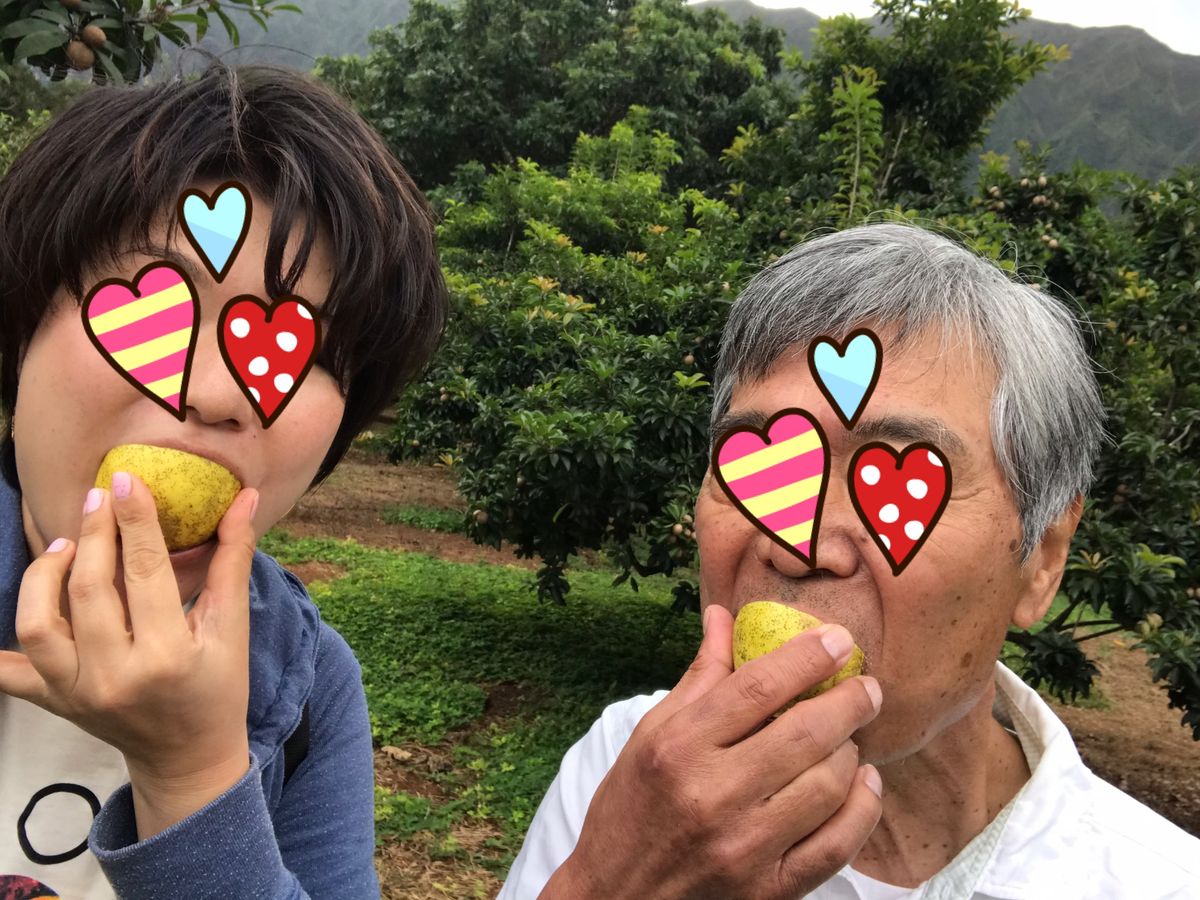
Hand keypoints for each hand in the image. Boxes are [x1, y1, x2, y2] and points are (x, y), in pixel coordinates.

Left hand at [0, 473, 259, 838]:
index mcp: (168, 655)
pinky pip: (10, 674)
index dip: (134, 520)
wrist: (189, 758)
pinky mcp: (56, 703)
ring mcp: (78, 693)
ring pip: (37, 623)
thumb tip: (243, 500)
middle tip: (98, 498)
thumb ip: (233, 561)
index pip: (145, 571)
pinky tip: (12, 608)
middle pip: (88, 588)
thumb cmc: (218, 690)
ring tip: (64, 548)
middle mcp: (117, 675)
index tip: (125, 480)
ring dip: (43, 575)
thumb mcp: (233, 629)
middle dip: (92, 533)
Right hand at [541, 605, 882, 899]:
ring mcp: (743, 848)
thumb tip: (723, 616)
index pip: (758, 687)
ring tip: (849, 738)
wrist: (614, 897)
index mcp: (678, 747)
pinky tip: (862, 784)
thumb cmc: (630, 808)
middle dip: (849, 701)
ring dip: (851, 751)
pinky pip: (837, 844)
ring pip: (828, 785)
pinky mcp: (769, 891)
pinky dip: (862, 808)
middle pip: (804, 734)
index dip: (807, 657)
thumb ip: (698, 678)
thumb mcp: (650, 736)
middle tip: (866, 686)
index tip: (839, 639)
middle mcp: (711, 795)